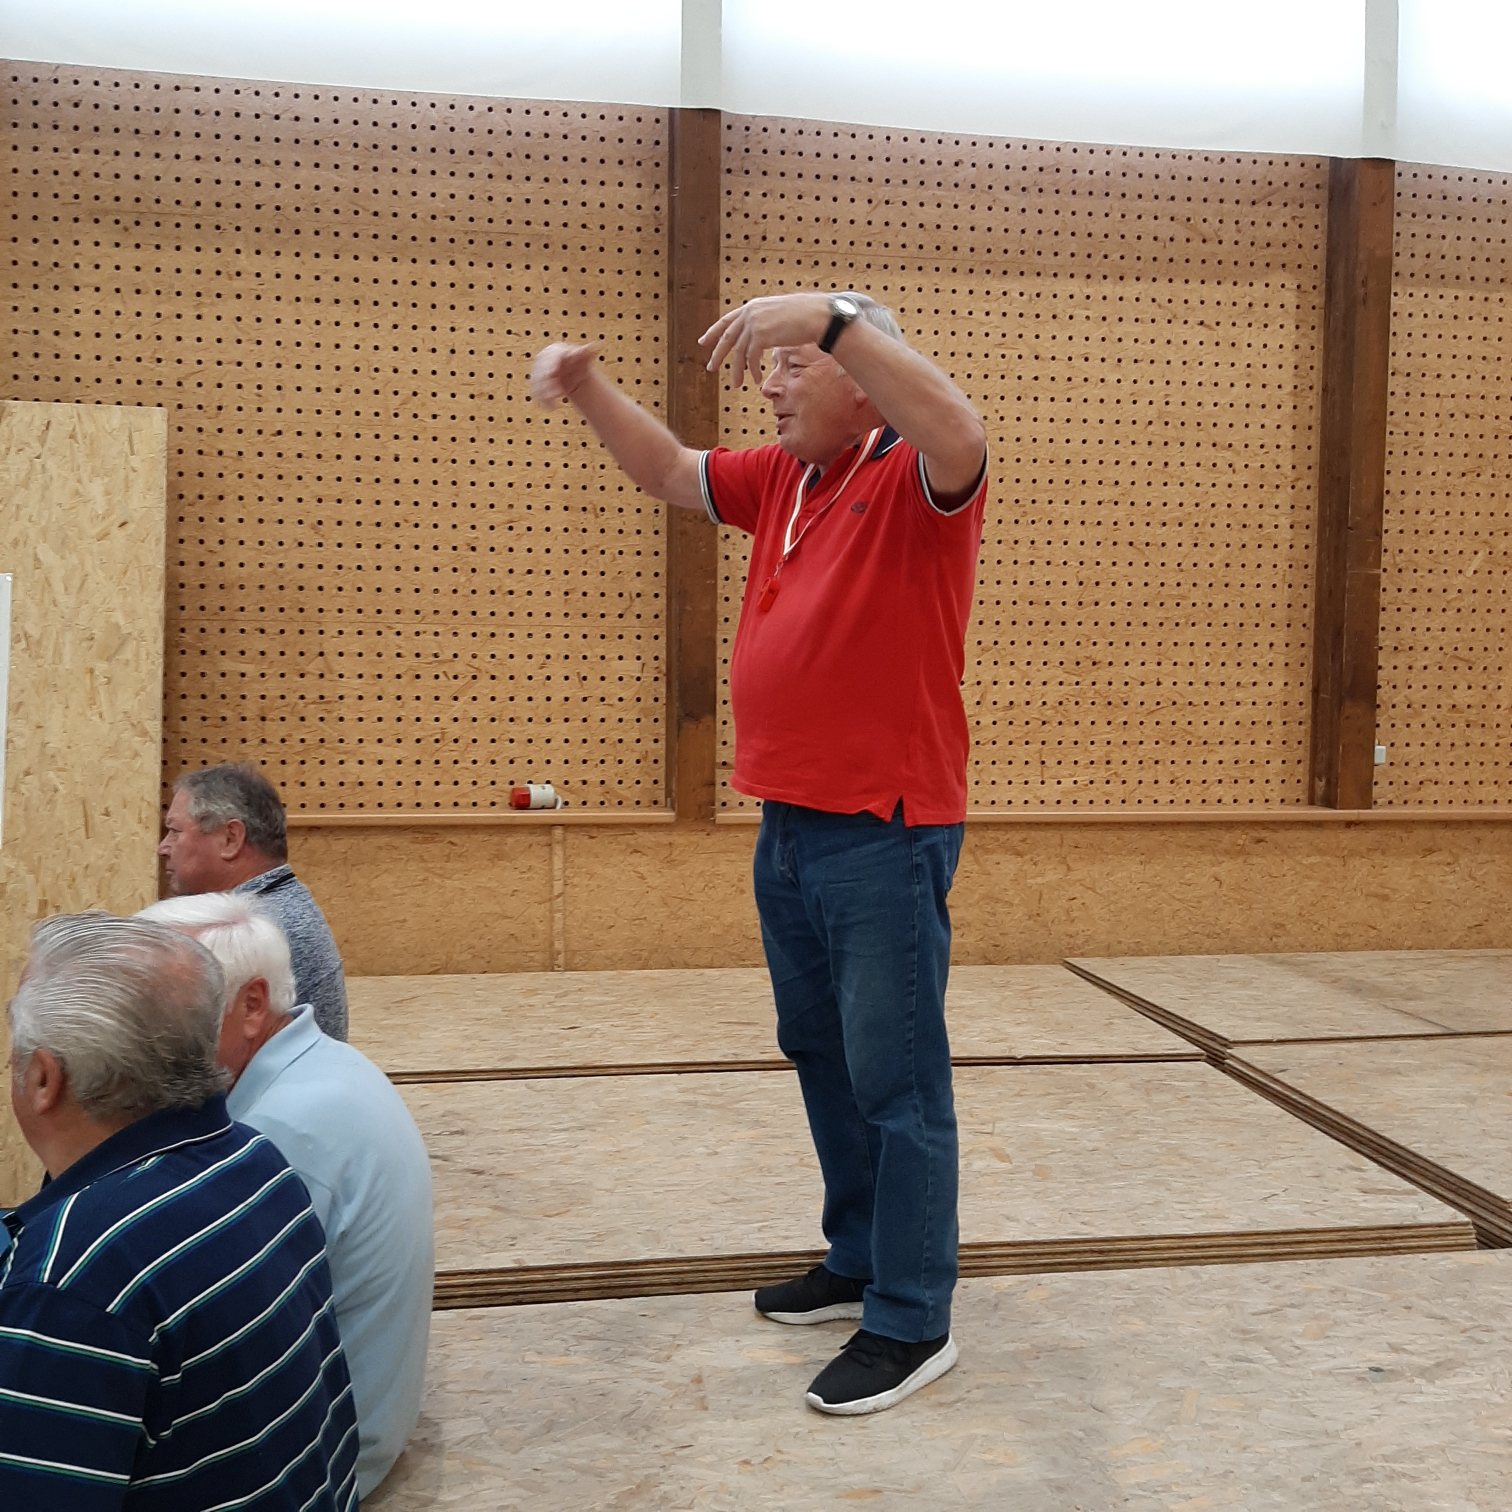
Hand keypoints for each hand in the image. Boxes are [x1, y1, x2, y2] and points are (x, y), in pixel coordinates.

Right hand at [530, 342, 601, 408]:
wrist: (572, 373)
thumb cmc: (578, 363)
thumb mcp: (583, 357)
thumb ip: (587, 352)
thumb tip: (598, 345)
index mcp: (554, 351)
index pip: (550, 357)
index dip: (551, 365)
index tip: (554, 373)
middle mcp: (543, 361)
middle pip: (542, 371)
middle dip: (547, 382)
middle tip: (558, 392)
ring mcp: (539, 372)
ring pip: (537, 383)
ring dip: (545, 393)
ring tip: (555, 401)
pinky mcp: (538, 385)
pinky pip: (537, 393)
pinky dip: (543, 400)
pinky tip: (552, 407)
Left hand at [698, 294, 830, 387]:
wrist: (816, 315)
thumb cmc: (805, 316)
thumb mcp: (779, 315)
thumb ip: (766, 323)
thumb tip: (761, 337)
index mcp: (752, 306)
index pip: (727, 321)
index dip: (713, 332)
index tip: (703, 341)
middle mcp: (750, 313)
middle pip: (726, 337)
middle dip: (717, 354)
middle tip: (710, 368)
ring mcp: (754, 323)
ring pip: (737, 352)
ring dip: (736, 370)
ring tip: (735, 384)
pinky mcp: (761, 335)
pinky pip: (750, 358)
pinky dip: (752, 371)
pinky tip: (755, 380)